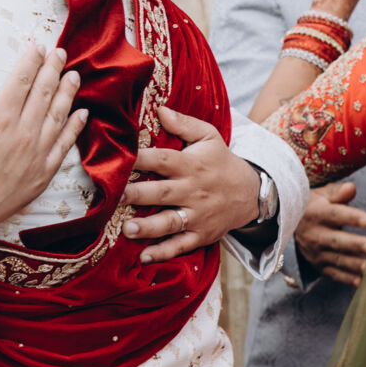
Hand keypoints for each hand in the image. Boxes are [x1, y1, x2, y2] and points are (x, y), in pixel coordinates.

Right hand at [0, 44, 86, 245]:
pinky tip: (81, 114)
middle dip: (53, 69)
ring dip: (67, 92)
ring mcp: (37, 154)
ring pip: (58, 115)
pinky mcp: (44, 173)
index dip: (31, 61)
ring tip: (74, 75)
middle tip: (61, 52)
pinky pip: (64, 145)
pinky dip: (74, 128)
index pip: (21, 81)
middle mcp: (23, 133)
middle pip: (43, 93)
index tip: (38, 46)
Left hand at [121, 107, 261, 262]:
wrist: (251, 193)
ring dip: (148, 227)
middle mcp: (193, 190)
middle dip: (137, 195)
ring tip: (127, 229)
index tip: (117, 159)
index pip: (163, 159)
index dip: (140, 159)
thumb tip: (159, 109)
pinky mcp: (201, 235)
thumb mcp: (209, 137)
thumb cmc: (221, 162)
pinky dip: (163, 253)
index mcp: (191, 164)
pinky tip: (144, 257)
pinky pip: (181, 245)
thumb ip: (184, 124)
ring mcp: (197, 215)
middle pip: (162, 193)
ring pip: (170, 222)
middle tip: (113, 197)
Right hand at [295, 181, 365, 285]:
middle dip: (354, 244)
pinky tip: (361, 281)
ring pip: (337, 259)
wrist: (291, 226)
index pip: (334, 215)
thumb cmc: (315, 207)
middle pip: (336, 240)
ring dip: (354, 264)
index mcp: (316, 214)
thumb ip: (338, 192)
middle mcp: (315, 235)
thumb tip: (352, 188)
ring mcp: (316, 252)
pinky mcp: (319, 266)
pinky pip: (334, 274)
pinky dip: (346, 279)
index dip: (351, 217)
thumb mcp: (322, 195)